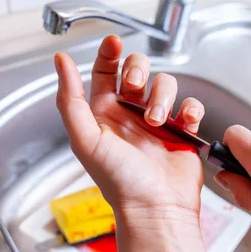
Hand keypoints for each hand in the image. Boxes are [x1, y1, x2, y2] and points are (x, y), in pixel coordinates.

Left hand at [54, 35, 205, 226]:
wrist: (156, 209)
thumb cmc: (119, 182)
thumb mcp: (85, 139)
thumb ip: (70, 99)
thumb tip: (60, 61)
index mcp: (104, 115)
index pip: (105, 72)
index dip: (109, 53)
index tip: (113, 42)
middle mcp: (130, 115)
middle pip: (138, 70)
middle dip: (138, 70)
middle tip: (135, 85)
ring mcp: (158, 122)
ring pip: (166, 84)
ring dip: (163, 96)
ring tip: (157, 121)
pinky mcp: (182, 131)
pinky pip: (191, 105)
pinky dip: (190, 109)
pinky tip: (183, 123)